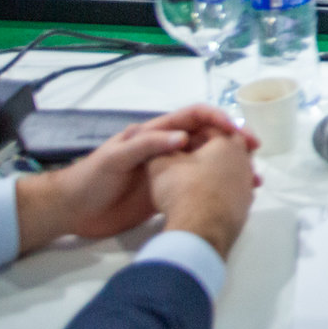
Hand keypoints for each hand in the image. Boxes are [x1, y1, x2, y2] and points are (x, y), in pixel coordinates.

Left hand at [13, 105, 252, 252]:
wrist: (72, 211)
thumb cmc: (90, 179)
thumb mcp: (115, 158)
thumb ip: (146, 145)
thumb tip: (184, 137)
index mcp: (154, 132)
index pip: (195, 117)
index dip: (219, 119)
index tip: (239, 133)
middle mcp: (166, 148)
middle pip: (208, 137)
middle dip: (234, 142)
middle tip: (255, 155)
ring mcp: (168, 170)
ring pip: (208, 162)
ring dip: (231, 167)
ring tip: (252, 180)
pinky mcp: (166, 192)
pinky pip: (199, 184)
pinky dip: (218, 188)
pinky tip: (233, 197)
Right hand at [146, 123, 258, 257]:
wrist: (199, 230)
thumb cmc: (182, 190)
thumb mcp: (161, 163)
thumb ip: (161, 147)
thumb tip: (163, 144)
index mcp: (226, 142)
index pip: (211, 128)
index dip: (191, 132)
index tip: (179, 141)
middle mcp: (243, 160)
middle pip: (226, 147)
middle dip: (208, 149)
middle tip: (189, 156)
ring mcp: (247, 184)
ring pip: (234, 168)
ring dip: (218, 170)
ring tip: (197, 178)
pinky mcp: (246, 205)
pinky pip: (234, 190)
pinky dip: (222, 190)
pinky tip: (207, 198)